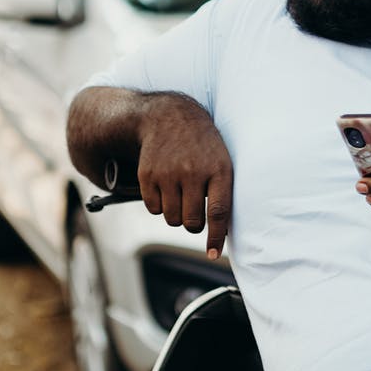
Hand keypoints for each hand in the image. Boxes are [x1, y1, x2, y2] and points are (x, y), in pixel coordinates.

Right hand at [136, 93, 232, 258]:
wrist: (170, 116)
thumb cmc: (203, 147)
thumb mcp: (222, 161)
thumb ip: (223, 193)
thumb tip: (221, 232)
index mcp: (218, 170)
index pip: (217, 213)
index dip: (215, 237)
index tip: (212, 254)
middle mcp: (193, 172)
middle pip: (192, 222)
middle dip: (193, 224)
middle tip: (193, 211)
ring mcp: (168, 173)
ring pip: (171, 219)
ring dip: (176, 215)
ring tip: (180, 196)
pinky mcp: (147, 174)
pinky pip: (153, 208)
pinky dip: (158, 206)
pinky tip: (165, 188)